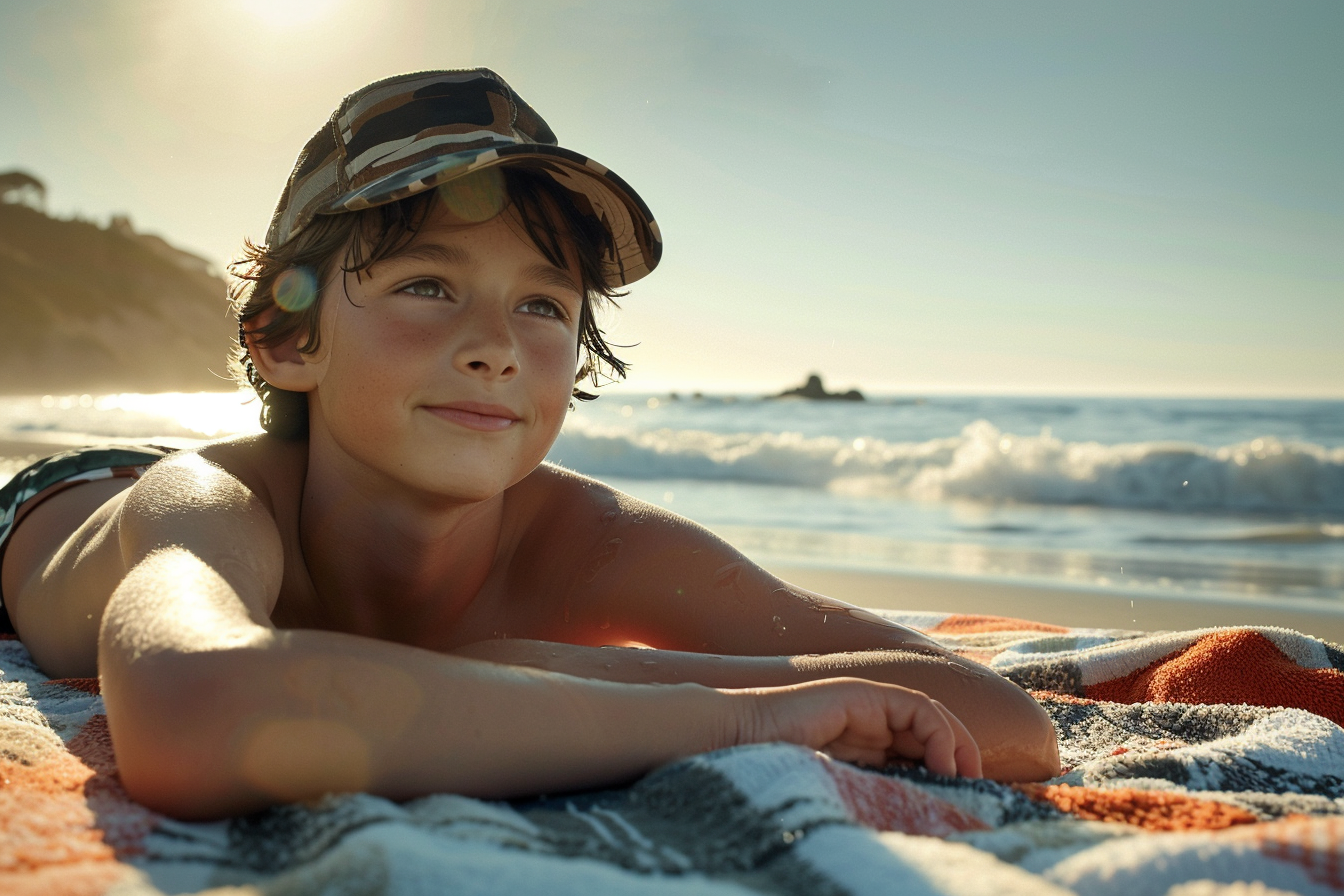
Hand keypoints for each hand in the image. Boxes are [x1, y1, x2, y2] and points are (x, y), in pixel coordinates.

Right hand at [729, 678, 982, 777]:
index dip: (945, 771)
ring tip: (967, 776)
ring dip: (957, 745)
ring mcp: (863, 706)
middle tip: (977, 790)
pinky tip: (942, 763)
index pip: (915, 753)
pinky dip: (939, 732)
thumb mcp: (838, 792)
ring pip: (929, 718)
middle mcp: (865, 723)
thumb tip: (912, 824)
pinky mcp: (860, 695)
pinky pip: (915, 708)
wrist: (733, 743)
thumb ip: (870, 796)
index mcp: (858, 748)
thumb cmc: (772, 774)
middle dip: (960, 759)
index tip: (962, 801)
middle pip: (929, 734)